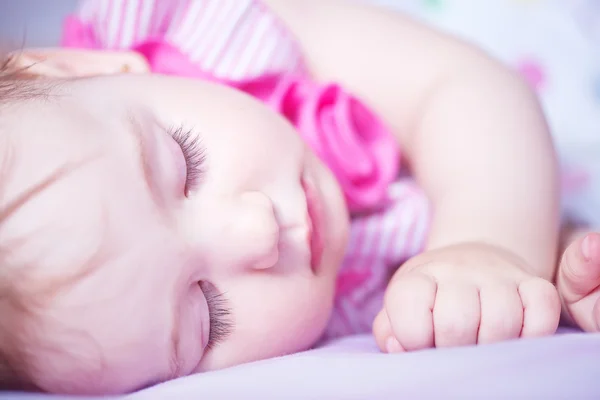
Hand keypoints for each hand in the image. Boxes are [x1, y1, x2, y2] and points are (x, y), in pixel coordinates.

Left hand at [373, 242, 560, 351]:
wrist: (472, 260)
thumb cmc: (431, 297)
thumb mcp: (399, 308)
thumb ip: (388, 330)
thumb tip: (399, 347)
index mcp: (418, 277)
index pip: (409, 312)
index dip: (414, 339)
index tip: (421, 341)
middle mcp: (457, 270)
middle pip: (456, 325)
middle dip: (452, 349)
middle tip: (453, 347)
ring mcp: (498, 275)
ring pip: (501, 324)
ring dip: (492, 347)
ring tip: (481, 343)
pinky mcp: (534, 283)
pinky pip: (543, 315)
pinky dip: (533, 335)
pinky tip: (515, 336)